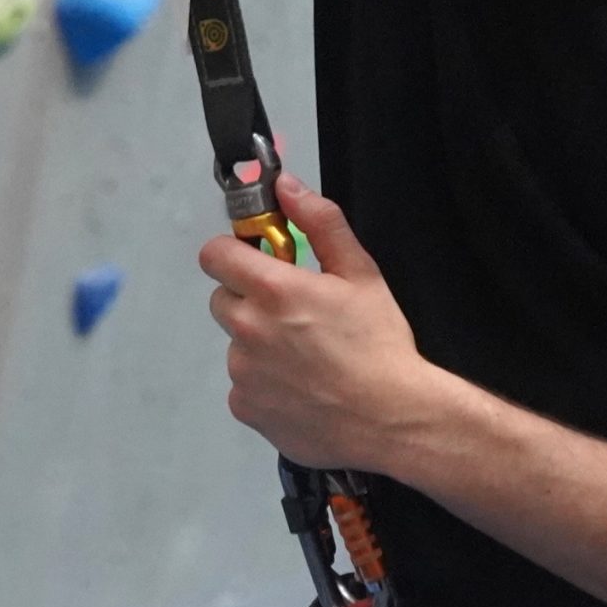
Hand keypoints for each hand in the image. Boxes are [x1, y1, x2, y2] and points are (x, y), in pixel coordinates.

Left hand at [199, 175, 438, 471]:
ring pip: (237, 343)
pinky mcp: (246, 407)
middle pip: (222, 298)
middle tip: (294, 311)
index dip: (234, 252)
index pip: (215, 255)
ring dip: (259, 343)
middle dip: (250, 298)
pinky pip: (243, 385)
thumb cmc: (380, 346)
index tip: (257, 259)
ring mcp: (243, 372)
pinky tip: (302, 386)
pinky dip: (265, 383)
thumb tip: (287, 187)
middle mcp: (249, 329)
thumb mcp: (361, 273)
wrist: (392, 418)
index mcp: (274, 290)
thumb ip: (319, 222)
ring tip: (307, 357)